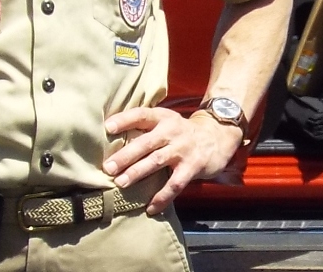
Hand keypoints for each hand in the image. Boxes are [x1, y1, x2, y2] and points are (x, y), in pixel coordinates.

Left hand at [102, 106, 242, 213]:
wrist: (216, 136)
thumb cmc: (181, 131)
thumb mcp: (165, 121)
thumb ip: (146, 127)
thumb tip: (113, 138)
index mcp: (162, 117)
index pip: (141, 114)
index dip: (124, 119)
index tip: (107, 127)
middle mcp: (171, 131)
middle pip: (145, 142)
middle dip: (126, 155)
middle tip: (108, 167)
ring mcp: (182, 149)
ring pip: (156, 161)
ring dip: (137, 173)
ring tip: (121, 183)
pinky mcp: (192, 167)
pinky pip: (175, 184)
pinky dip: (162, 197)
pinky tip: (150, 208)